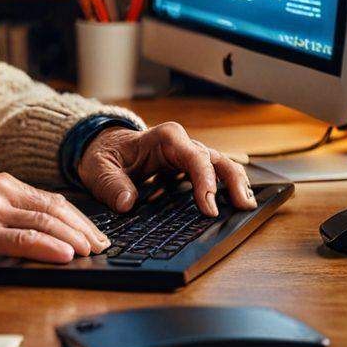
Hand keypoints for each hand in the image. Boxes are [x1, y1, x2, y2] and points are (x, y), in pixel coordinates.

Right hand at [0, 172, 109, 278]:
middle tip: (104, 247)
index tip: (98, 236)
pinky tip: (65, 255)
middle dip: (84, 229)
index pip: (52, 200)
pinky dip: (47, 246)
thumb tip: (51, 237)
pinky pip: (20, 240)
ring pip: (43, 222)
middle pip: (54, 208)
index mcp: (1, 186)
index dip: (80, 219)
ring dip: (73, 237)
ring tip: (93, 251)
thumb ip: (10, 217)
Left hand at [77, 121, 256, 216]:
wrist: (102, 149)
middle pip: (216, 160)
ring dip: (236, 185)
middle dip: (233, 181)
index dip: (205, 181)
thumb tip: (127, 203)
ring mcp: (187, 157)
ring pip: (221, 167)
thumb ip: (112, 185)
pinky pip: (212, 177)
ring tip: (247, 207)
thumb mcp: (99, 168)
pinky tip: (234, 206)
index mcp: (164, 139)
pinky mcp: (188, 171)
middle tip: (243, 207)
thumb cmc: (103, 155)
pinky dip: (226, 189)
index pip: (193, 157)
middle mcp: (181, 145)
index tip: (208, 208)